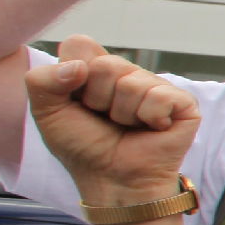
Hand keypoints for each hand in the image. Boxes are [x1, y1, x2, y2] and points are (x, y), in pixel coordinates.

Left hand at [25, 32, 196, 198]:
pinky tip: (151, 129)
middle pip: (107, 63)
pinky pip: (160, 96)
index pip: (80, 44)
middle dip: (98, 98)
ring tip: (127, 127)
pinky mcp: (183, 103)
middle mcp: (127, 74)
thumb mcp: (47, 113)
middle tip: (103, 118)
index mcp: (95, 70)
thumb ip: (41, 80)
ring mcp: (156, 87)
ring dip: (123, 113)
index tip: (76, 100)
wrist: (112, 180)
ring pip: (132, 82)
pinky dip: (149, 118)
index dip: (72, 73)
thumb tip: (79, 67)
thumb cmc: (83, 148)